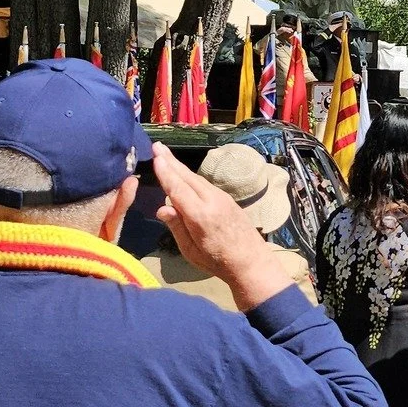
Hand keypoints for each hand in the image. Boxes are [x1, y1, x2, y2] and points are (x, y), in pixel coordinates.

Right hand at [151, 144, 293, 308]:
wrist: (251, 261)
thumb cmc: (217, 261)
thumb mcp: (191, 250)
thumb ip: (177, 227)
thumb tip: (162, 207)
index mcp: (200, 216)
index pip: (178, 189)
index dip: (166, 173)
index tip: (156, 157)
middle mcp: (212, 201)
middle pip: (187, 177)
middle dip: (171, 161)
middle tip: (157, 145)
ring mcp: (222, 198)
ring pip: (196, 179)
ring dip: (180, 166)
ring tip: (165, 155)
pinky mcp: (227, 199)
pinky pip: (204, 184)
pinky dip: (190, 176)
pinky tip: (183, 174)